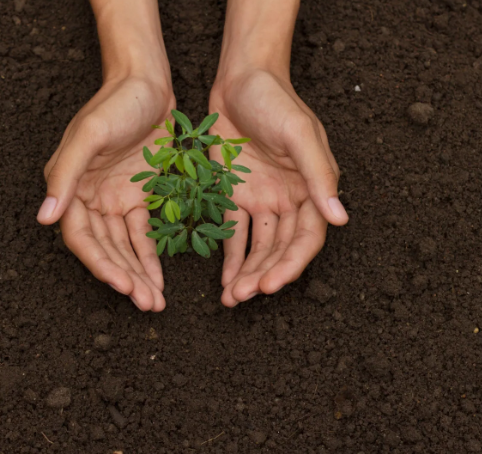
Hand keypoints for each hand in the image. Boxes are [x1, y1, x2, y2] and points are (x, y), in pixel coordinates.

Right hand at [37, 76, 174, 311]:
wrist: (147, 83)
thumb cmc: (114, 104)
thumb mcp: (89, 134)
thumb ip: (65, 175)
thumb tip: (44, 219)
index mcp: (70, 187)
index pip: (81, 238)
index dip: (100, 264)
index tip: (122, 285)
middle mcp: (90, 199)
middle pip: (106, 249)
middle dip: (125, 277)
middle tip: (146, 303)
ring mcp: (116, 200)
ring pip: (126, 247)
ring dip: (139, 274)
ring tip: (155, 301)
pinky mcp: (140, 197)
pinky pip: (144, 234)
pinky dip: (151, 256)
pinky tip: (159, 279)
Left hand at [209, 69, 347, 306]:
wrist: (240, 80)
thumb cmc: (276, 100)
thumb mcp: (299, 133)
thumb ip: (319, 175)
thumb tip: (340, 219)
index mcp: (313, 189)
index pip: (307, 238)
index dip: (291, 264)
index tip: (270, 284)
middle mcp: (290, 200)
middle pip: (280, 249)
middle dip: (264, 274)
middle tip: (243, 296)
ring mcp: (262, 200)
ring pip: (258, 247)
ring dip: (246, 272)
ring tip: (232, 297)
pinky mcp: (236, 196)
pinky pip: (234, 233)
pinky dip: (230, 257)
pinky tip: (224, 279)